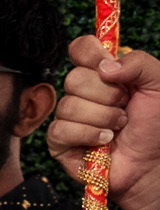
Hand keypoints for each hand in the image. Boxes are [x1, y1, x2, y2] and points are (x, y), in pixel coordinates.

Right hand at [52, 39, 159, 209]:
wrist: (154, 160)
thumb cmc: (157, 123)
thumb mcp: (159, 83)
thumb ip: (138, 63)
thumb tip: (105, 67)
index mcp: (104, 72)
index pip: (80, 49)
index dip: (89, 53)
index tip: (107, 66)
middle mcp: (83, 92)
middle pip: (74, 78)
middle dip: (106, 95)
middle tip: (124, 106)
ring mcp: (69, 117)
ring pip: (69, 106)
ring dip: (102, 118)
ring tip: (118, 127)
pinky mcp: (60, 143)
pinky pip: (61, 130)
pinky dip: (88, 135)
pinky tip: (105, 141)